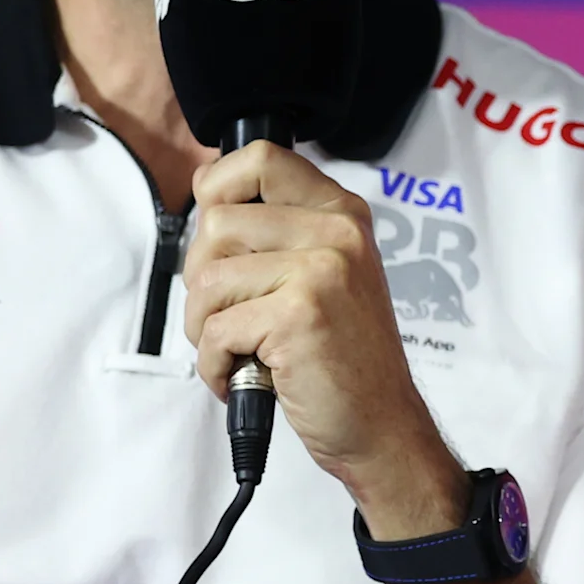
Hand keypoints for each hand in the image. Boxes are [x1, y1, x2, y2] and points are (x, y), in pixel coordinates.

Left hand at [182, 144, 464, 530]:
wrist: (381, 425)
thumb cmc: (339, 357)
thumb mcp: (325, 275)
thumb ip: (279, 234)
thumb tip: (205, 198)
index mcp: (341, 213)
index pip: (261, 158)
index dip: (218, 189)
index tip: (219, 237)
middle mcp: (337, 232)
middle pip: (216, 222)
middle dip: (202, 279)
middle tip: (231, 317)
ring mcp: (321, 271)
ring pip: (207, 279)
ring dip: (203, 327)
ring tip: (238, 351)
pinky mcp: (298, 316)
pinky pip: (215, 330)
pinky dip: (214, 365)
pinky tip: (245, 376)